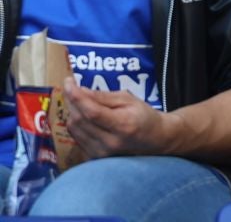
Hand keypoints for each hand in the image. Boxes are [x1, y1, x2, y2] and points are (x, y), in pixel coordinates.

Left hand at [61, 82, 177, 160]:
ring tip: (80, 101)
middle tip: (72, 88)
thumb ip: (104, 97)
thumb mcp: (129, 100)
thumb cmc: (143, 116)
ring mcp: (100, 152)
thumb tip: (79, 91)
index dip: (77, 96)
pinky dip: (76, 123)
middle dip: (72, 101)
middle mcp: (109, 142)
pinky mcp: (94, 157)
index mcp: (123, 125)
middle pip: (80, 120)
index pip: (92, 112)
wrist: (154, 140)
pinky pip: (76, 136)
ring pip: (74, 128)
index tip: (68, 82)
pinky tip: (84, 116)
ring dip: (73, 112)